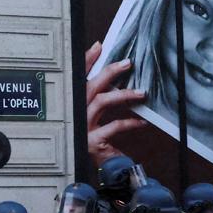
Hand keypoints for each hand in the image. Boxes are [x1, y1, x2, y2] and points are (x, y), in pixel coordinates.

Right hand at [85, 42, 148, 166]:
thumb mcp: (87, 116)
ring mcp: (82, 126)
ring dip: (123, 94)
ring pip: (102, 102)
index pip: (76, 77)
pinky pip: (113, 127)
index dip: (86, 60)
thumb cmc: (87, 136)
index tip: (99, 46)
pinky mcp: (91, 141)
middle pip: (90, 86)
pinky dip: (129, 123)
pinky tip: (141, 122)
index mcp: (72, 103)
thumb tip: (110, 75)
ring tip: (141, 93)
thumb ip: (95, 95)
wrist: (80, 165)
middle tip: (127, 63)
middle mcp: (74, 111)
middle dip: (109, 72)